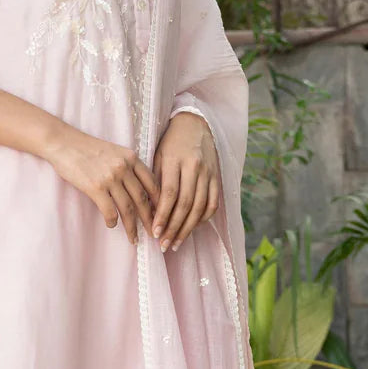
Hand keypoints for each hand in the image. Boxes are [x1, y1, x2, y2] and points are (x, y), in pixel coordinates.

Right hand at [43, 126, 158, 245]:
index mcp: (131, 158)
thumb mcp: (114, 152)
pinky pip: (110, 210)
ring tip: (133, 238)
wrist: (64, 143)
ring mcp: (110, 178)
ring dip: (132, 226)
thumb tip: (136, 190)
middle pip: (143, 199)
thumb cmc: (87, 148)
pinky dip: (112, 221)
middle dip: (150, 220)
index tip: (161, 215)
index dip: (159, 203)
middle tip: (153, 233)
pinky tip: (111, 224)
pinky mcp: (96, 187)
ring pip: (128, 208)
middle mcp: (124, 168)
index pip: (152, 183)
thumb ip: (127, 167)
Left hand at [152, 111, 220, 251]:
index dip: (163, 215)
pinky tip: (192, 228)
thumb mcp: (158, 156)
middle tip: (164, 244)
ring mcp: (208, 173)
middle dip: (174, 228)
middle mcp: (194, 167)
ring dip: (188, 229)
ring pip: (200, 207)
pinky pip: (212, 203)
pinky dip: (203, 219)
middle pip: (186, 204)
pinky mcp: (217, 177)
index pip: (170, 193)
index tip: (155, 232)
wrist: (194, 124)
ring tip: (176, 243)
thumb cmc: (169, 142)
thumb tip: (150, 211)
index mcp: (176, 160)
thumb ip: (155, 182)